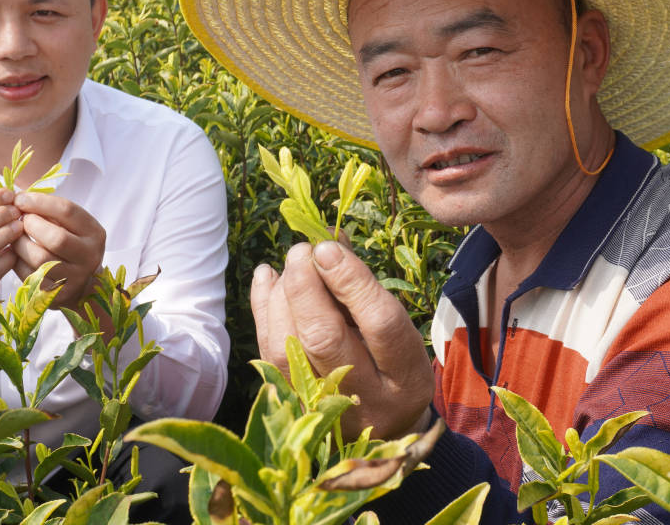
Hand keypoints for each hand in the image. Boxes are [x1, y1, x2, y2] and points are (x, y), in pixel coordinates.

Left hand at [11, 191, 105, 310]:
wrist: (81, 285)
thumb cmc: (70, 244)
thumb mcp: (70, 225)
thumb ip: (50, 211)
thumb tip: (17, 196)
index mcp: (95, 233)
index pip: (67, 211)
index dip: (39, 202)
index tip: (20, 198)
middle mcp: (89, 256)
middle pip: (56, 238)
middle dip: (31, 225)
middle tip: (20, 220)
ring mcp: (75, 277)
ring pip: (40, 258)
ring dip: (20, 243)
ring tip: (15, 236)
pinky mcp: (57, 294)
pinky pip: (29, 275)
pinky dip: (17, 261)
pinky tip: (15, 252)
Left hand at [252, 240, 433, 439]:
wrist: (388, 429)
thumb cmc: (395, 366)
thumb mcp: (399, 328)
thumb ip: (365, 287)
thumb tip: (329, 240)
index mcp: (406, 377)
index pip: (379, 324)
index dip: (351, 281)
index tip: (328, 248)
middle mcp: (366, 399)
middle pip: (324, 339)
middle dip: (305, 287)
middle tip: (302, 252)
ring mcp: (323, 409)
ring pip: (286, 350)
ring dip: (281, 298)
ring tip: (290, 265)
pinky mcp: (291, 405)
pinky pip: (266, 354)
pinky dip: (263, 310)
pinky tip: (268, 278)